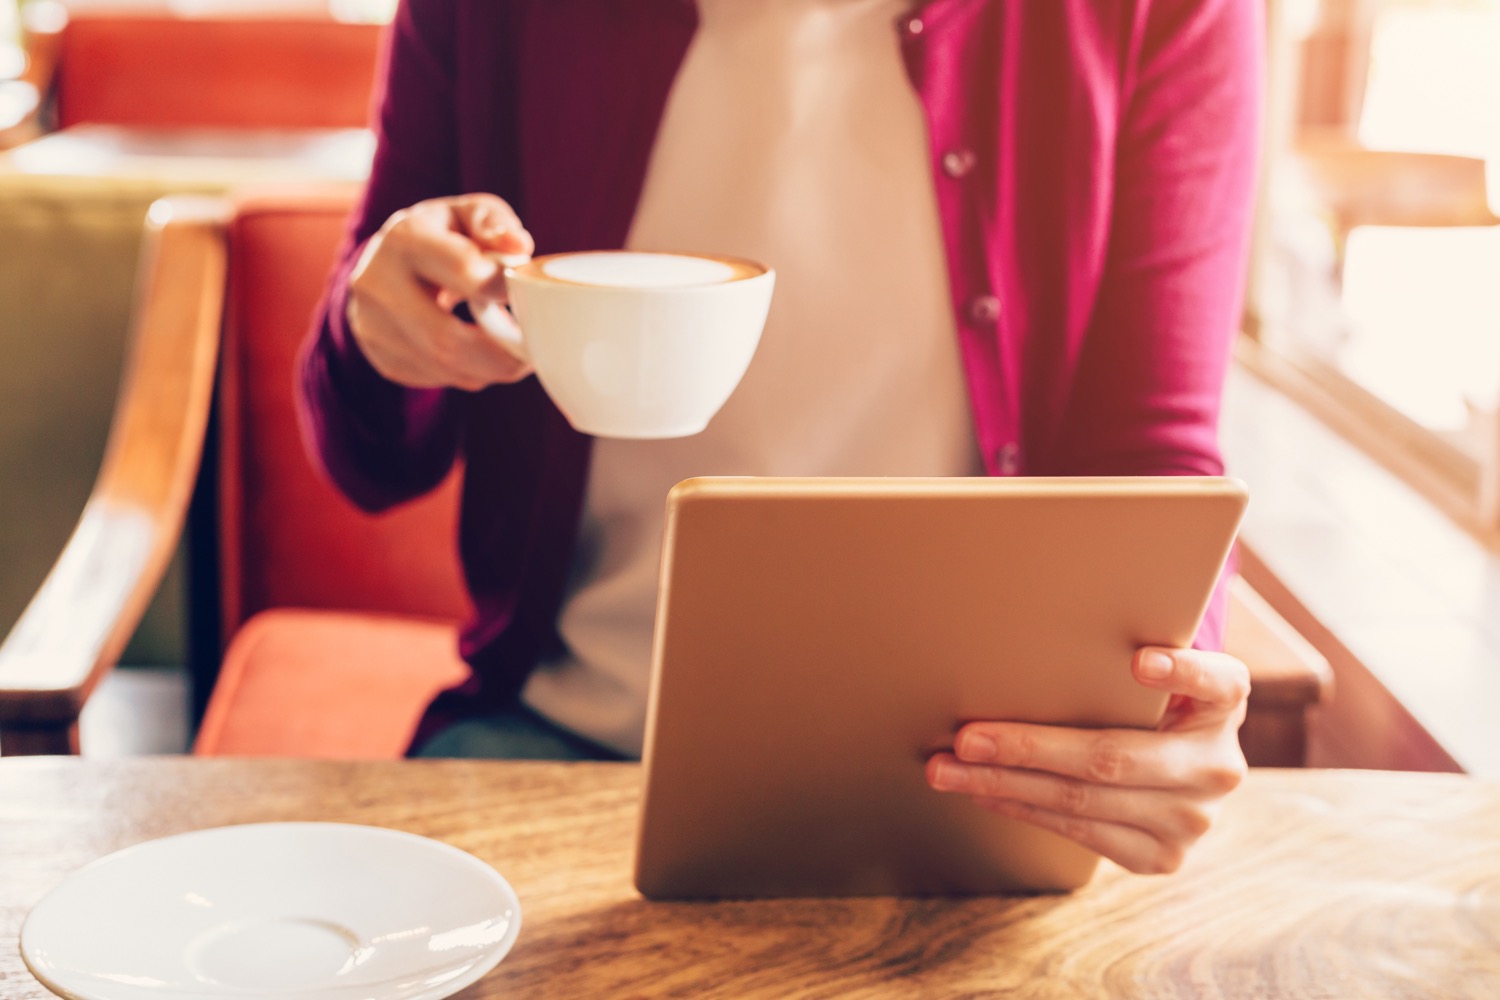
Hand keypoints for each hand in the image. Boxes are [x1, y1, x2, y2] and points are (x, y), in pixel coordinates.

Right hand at [347, 193, 535, 390]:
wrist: (386, 262)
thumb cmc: (441, 235)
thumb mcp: (466, 214)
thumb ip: (494, 224)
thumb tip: (518, 248)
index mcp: (404, 238)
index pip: (461, 269)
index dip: (501, 287)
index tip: (524, 296)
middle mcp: (376, 283)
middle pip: (446, 337)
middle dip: (499, 352)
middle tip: (530, 350)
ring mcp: (371, 325)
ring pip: (443, 366)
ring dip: (489, 368)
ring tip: (511, 352)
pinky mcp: (379, 357)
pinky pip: (436, 378)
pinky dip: (468, 373)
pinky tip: (477, 354)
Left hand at [925, 647, 1249, 874]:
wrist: (1186, 768)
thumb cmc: (1151, 700)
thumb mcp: (1162, 670)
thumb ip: (1126, 652)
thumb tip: (1028, 627)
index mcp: (1226, 703)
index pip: (1216, 681)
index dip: (1181, 670)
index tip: (1139, 660)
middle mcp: (1218, 766)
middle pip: (1111, 758)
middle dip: (1028, 748)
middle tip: (966, 737)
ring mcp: (1193, 820)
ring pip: (1084, 802)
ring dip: (1005, 785)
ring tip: (949, 770)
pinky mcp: (1164, 857)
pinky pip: (1081, 833)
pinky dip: (1024, 809)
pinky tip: (984, 792)